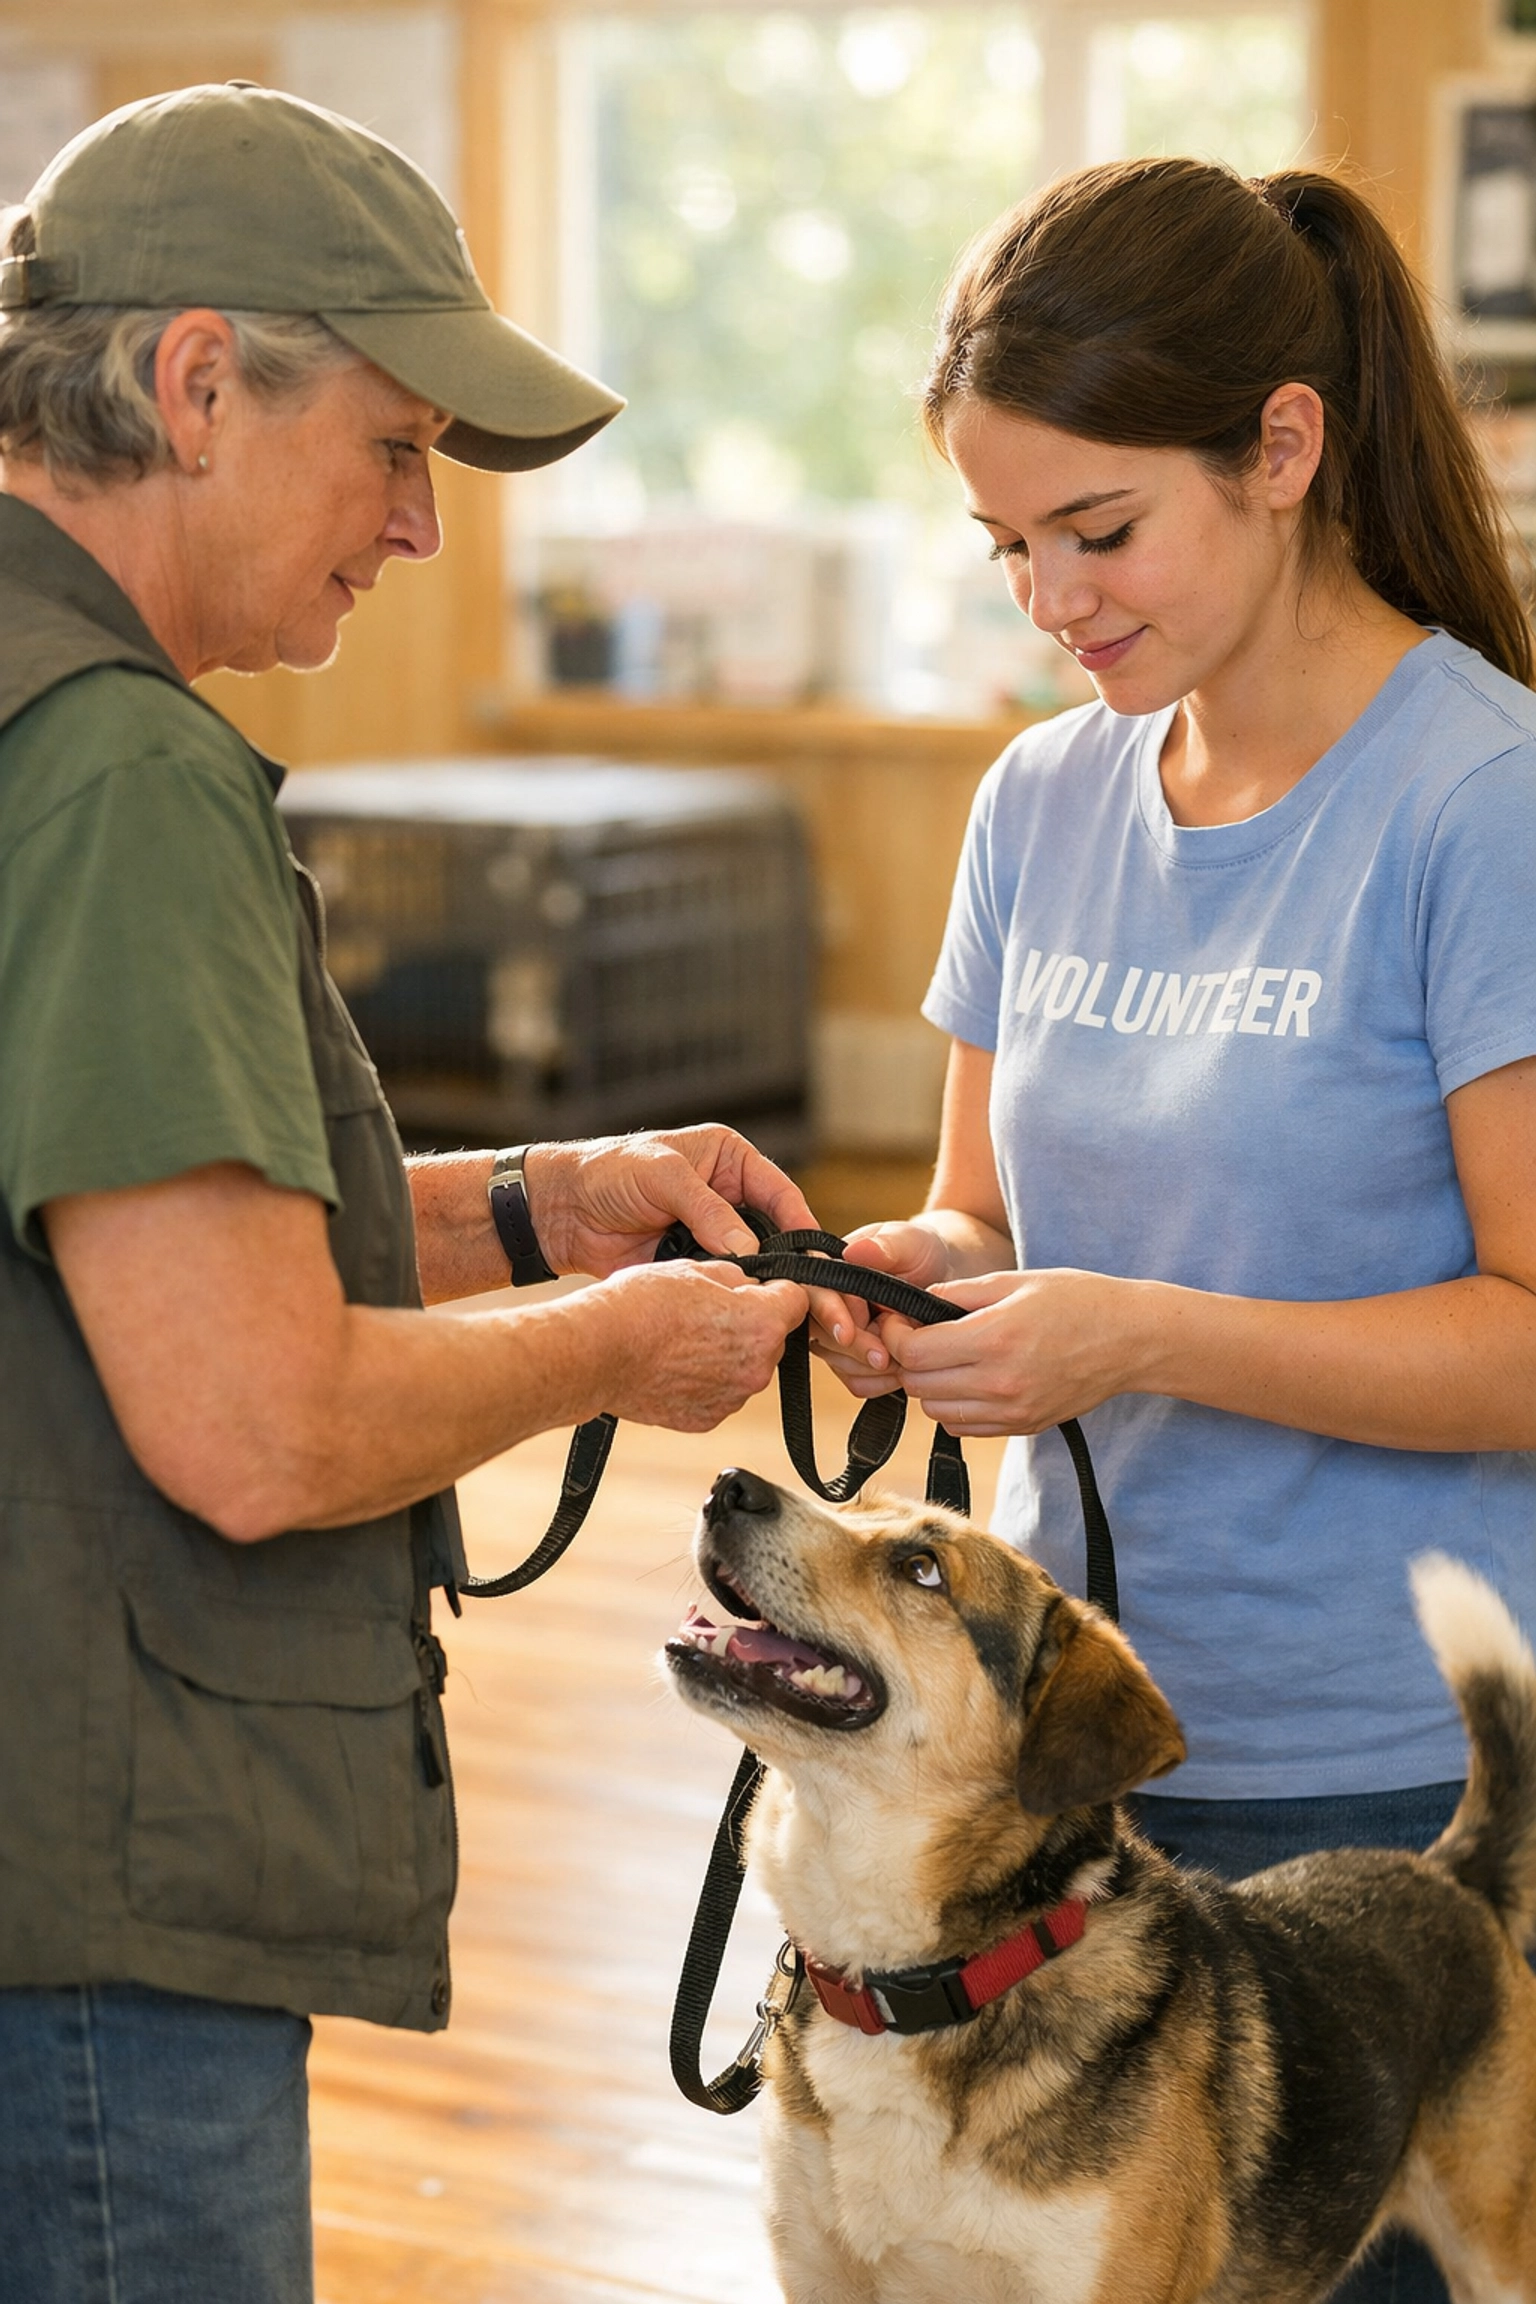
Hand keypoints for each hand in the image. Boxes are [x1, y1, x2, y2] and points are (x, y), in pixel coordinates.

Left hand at [525, 1125, 860, 1335]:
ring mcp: (713, 1235)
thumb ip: (707, 1208)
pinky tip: (757, 1326)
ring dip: (771, 1293)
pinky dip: (739, 1305)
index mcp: (732, 1162)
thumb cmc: (607, 1172)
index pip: (781, 1195)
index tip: (819, 1262)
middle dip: (798, 1271)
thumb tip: (748, 1250)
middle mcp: (731, 1198)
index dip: (803, 1228)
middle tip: (821, 1302)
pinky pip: (726, 1287)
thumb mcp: (661, 1175)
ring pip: (757, 1268)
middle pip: (779, 1238)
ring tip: (797, 1321)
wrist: (560, 1211)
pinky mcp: (695, 1266)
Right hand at [589, 1262, 809, 1431]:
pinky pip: (719, 1392)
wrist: (596, 1354)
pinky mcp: (707, 1418)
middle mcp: (756, 1367)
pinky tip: (673, 1362)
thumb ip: (736, 1276)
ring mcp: (732, 1398)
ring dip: (727, 1353)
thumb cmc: (639, 1308)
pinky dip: (704, 1379)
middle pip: (772, 1337)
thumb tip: (748, 1282)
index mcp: (763, 1324)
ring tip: (683, 1337)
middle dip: (750, 1323)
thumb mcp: (694, 1269)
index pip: (797, 1299)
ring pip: (745, 1366)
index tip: (760, 1286)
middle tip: (708, 1310)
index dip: (778, 1287)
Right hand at [810, 1222, 952, 1398]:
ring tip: (904, 1358)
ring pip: (838, 1362)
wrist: (946, 1279)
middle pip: (820, 1334)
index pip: (813, 1294)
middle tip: (886, 1357)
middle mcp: (826, 1304)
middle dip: (855, 1348)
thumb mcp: (909, 1242)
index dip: (830, 1315)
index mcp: (830, 1269)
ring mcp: (837, 1335)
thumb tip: (853, 1251)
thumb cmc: (921, 1252)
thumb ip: (884, 1246)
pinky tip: (901, 1369)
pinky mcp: (853, 1360)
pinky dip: (880, 1381)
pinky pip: (856, 1381)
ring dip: (871, 1366)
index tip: (849, 1333)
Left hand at [879, 1267, 1153, 1434]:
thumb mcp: (1015, 1281)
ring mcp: (1012, 1410)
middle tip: (919, 1335)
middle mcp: (999, 1382)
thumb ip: (958, 1294)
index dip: (893, 1334)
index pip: (912, 1352)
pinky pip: (963, 1427)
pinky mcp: (1023, 1426)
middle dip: (908, 1359)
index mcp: (993, 1338)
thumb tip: (914, 1303)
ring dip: (930, 1385)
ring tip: (947, 1357)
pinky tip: (971, 1380)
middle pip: (918, 1385)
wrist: (1131, 1340)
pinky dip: (955, 1407)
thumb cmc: (1076, 1300)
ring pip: (936, 1411)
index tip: (898, 1319)